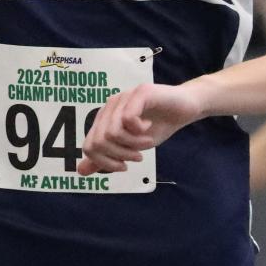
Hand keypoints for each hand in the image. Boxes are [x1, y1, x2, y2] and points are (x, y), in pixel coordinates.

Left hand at [79, 81, 205, 174]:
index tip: (124, 166)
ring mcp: (123, 98)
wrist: (185, 107)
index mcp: (104, 118)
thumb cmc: (158, 125)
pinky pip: (128, 119)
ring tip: (146, 142)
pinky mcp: (139, 93)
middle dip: (119, 156)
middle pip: (98, 142)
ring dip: (132, 145)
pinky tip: (149, 128)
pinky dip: (139, 132)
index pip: (89, 147)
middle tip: (137, 157)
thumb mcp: (131, 147)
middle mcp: (110, 106)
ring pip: (112, 133)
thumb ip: (106, 157)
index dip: (105, 163)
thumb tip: (80, 171)